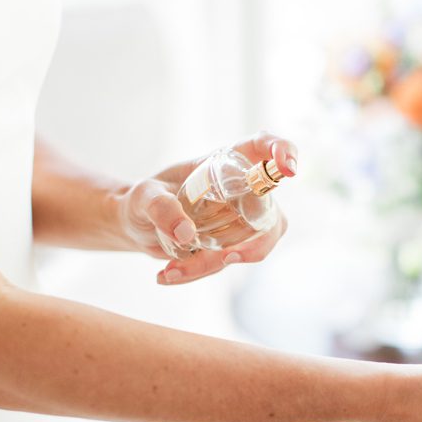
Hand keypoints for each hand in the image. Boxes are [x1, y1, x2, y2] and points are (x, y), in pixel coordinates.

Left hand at [118, 132, 298, 284]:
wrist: (134, 225)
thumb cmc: (142, 199)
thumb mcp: (143, 197)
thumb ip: (160, 207)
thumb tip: (186, 234)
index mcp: (224, 163)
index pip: (263, 147)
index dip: (283, 152)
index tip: (286, 169)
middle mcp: (240, 190)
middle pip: (271, 213)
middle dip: (257, 241)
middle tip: (228, 258)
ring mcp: (239, 220)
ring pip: (251, 246)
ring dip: (212, 263)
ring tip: (170, 271)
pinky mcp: (229, 244)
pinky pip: (226, 262)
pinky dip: (197, 272)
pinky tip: (167, 275)